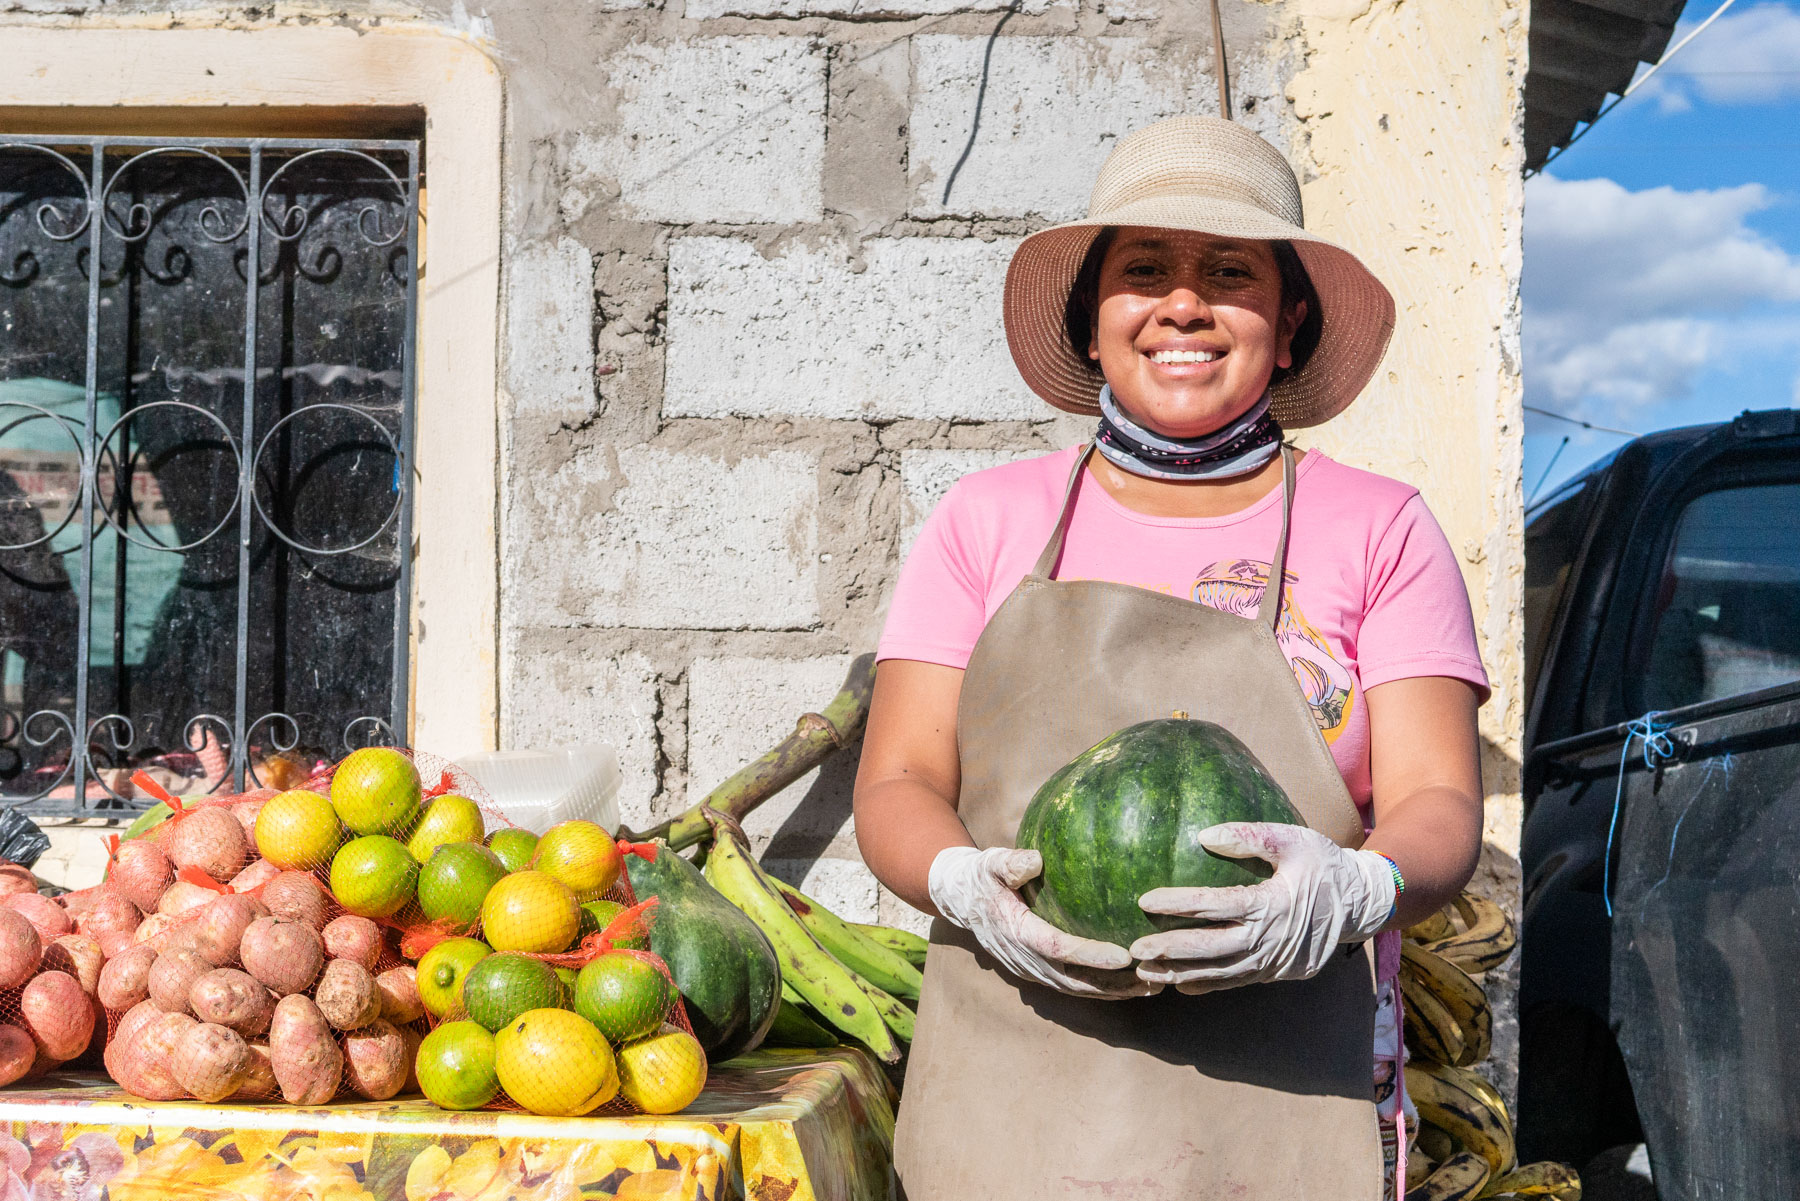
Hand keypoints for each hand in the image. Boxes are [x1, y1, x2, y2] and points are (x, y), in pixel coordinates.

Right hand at [929, 846, 1161, 998]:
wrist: (960, 900)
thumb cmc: (981, 877)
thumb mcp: (990, 863)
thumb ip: (1010, 864)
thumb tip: (1036, 859)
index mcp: (1017, 933)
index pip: (1059, 950)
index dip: (1091, 956)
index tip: (1124, 956)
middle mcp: (1025, 960)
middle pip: (1075, 981)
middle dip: (1113, 984)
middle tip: (1152, 978)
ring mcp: (1031, 970)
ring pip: (1076, 989)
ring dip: (1113, 992)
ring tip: (1151, 984)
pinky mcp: (1037, 971)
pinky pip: (1072, 985)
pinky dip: (1101, 988)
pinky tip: (1129, 982)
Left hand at [1129, 823, 1394, 994]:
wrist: (1362, 904)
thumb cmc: (1324, 865)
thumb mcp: (1293, 840)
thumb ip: (1250, 837)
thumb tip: (1202, 836)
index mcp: (1272, 904)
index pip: (1216, 906)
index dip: (1179, 904)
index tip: (1145, 900)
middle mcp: (1270, 940)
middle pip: (1212, 949)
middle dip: (1171, 950)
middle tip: (1134, 949)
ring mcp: (1274, 963)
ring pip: (1220, 973)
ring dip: (1182, 974)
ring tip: (1146, 973)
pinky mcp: (1276, 974)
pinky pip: (1236, 982)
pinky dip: (1207, 985)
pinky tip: (1179, 984)